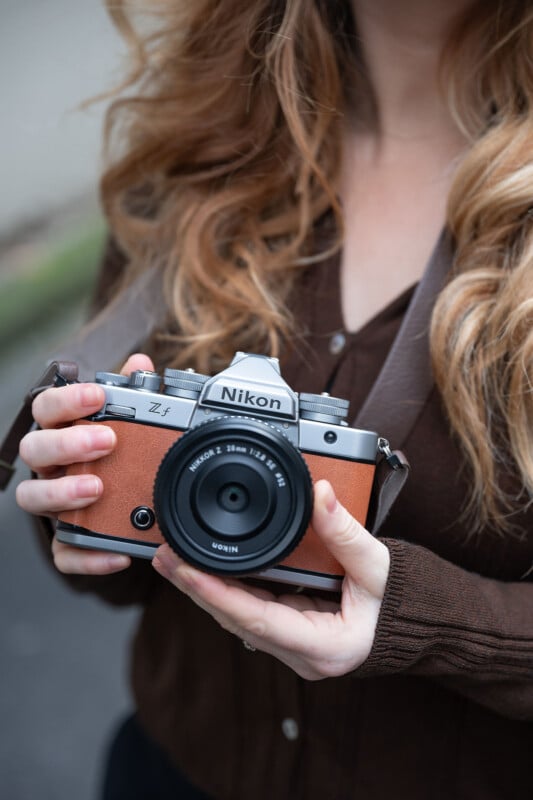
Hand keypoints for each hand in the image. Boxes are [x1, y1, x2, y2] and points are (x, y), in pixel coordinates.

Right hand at [16, 353, 154, 575]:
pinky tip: (116, 553)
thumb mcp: (129, 424)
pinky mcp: (64, 540)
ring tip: (96, 489)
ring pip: (32, 496)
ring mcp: (53, 503)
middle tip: (105, 441)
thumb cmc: (118, 457)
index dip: (67, 400)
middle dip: (66, 443)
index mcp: (63, 433)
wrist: (132, 507)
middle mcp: (51, 466)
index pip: (47, 408)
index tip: (96, 396)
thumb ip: (131, 395)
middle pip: (34, 449)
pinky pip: (63, 552)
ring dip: (61, 491)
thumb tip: (140, 364)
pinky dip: (86, 556)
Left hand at [152, 480, 389, 678]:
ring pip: (239, 618)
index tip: (183, 568)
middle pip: (236, 621)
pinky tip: (206, 571)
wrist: (417, 625)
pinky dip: (227, 590)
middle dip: (196, 589)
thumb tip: (322, 492)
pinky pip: (252, 612)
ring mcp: (295, 646)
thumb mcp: (379, 566)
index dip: (215, 593)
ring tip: (173, 560)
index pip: (255, 620)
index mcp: (322, 646)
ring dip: (206, 589)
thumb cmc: (403, 603)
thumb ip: (347, 532)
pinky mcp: (293, 633)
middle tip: (163, 557)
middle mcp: (302, 653)